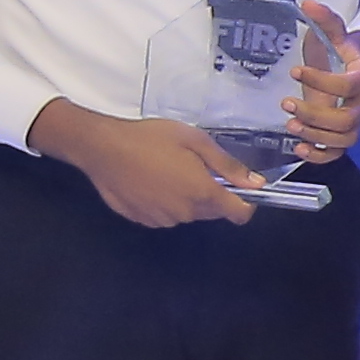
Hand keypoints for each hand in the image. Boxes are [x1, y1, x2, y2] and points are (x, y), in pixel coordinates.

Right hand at [34, 98, 266, 229]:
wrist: (103, 148)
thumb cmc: (150, 139)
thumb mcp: (196, 142)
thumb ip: (229, 166)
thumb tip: (256, 184)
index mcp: (202, 193)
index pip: (238, 214)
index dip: (245, 203)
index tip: (241, 190)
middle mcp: (184, 213)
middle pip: (213, 212)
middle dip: (213, 195)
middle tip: (196, 167)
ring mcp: (161, 219)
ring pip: (188, 214)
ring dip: (188, 199)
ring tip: (169, 171)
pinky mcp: (142, 220)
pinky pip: (165, 215)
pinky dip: (166, 203)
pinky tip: (153, 182)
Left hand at [278, 0, 359, 162]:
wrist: (352, 70)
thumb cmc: (339, 54)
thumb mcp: (334, 35)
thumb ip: (325, 20)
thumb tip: (307, 2)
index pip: (348, 85)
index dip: (322, 81)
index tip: (295, 71)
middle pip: (346, 119)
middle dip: (315, 114)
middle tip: (286, 104)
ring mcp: (354, 123)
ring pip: (344, 139)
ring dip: (316, 135)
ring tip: (290, 125)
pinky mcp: (342, 137)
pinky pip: (337, 154)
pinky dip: (319, 156)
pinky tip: (299, 147)